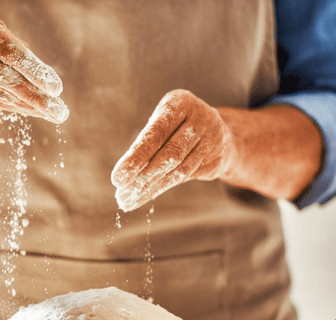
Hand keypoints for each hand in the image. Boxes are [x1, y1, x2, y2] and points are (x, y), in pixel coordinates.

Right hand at [0, 11, 67, 122]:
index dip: (34, 71)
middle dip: (35, 95)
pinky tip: (34, 112)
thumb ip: (27, 59)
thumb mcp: (9, 42)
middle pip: (4, 76)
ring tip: (51, 113)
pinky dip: (15, 109)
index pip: (10, 51)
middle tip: (59, 110)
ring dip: (28, 105)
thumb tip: (51, 87)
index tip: (57, 88)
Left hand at [111, 89, 233, 210]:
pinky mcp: (218, 158)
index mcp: (181, 102)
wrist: (218, 130)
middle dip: (142, 177)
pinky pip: (187, 176)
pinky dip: (163, 188)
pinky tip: (146, 196)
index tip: (117, 179)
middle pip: (169, 154)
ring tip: (129, 200)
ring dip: (151, 188)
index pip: (156, 134)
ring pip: (179, 170)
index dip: (136, 158)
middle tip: (122, 196)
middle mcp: (200, 117)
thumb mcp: (162, 124)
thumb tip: (124, 177)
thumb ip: (146, 143)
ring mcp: (213, 138)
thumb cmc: (177, 125)